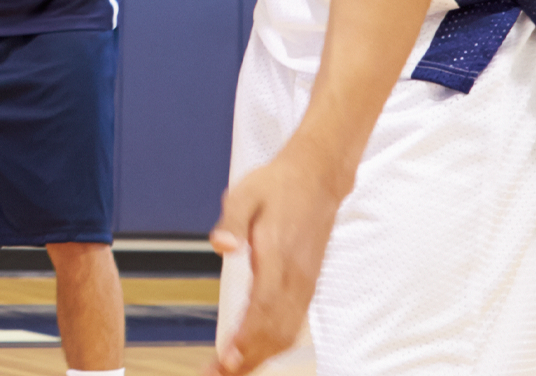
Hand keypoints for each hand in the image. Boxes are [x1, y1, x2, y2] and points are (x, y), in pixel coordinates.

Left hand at [206, 143, 347, 374]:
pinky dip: (274, 344)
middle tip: (218, 375)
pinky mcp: (306, 285)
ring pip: (286, 333)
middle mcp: (296, 278)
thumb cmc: (276, 185)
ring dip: (260, 356)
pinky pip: (292, 323)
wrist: (317, 179)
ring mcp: (304, 284)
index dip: (246, 339)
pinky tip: (256, 352)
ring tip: (231, 371)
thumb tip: (221, 247)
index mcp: (278, 257)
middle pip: (275, 332)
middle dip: (248, 359)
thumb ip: (232, 221)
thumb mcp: (244, 193)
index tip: (227, 361)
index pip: (263, 308)